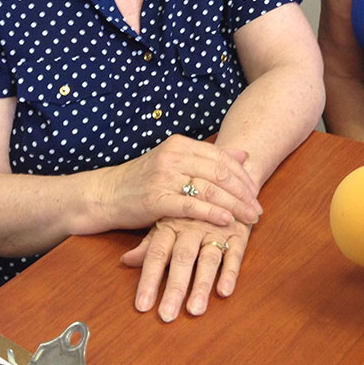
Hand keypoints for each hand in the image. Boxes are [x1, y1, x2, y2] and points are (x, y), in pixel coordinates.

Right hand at [100, 135, 261, 232]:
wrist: (105, 194)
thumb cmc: (143, 180)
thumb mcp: (175, 162)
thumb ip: (207, 158)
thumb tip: (243, 153)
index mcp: (180, 144)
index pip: (221, 157)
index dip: (242, 175)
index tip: (256, 191)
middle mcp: (173, 156)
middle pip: (219, 173)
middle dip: (243, 192)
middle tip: (258, 208)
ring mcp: (164, 177)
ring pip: (209, 189)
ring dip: (235, 205)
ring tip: (250, 217)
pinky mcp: (156, 199)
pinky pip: (191, 205)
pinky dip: (212, 213)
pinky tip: (226, 220)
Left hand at [121, 216, 253, 320]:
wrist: (226, 179)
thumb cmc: (191, 207)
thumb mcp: (167, 221)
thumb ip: (149, 244)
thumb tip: (125, 261)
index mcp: (171, 225)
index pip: (156, 254)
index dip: (149, 280)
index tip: (142, 306)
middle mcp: (192, 228)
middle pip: (182, 259)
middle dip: (175, 288)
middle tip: (167, 314)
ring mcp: (216, 230)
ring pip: (208, 258)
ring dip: (202, 284)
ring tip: (195, 310)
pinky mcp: (238, 234)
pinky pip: (235, 254)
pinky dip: (230, 272)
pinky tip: (224, 291)